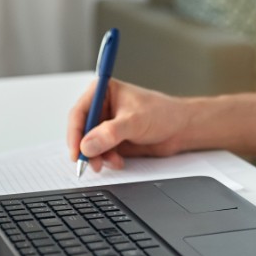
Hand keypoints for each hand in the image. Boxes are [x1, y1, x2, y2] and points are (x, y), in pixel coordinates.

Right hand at [66, 78, 190, 172]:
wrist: (181, 129)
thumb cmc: (162, 114)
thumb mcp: (135, 122)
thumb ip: (110, 134)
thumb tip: (86, 145)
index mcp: (103, 91)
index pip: (79, 112)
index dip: (75, 133)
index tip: (77, 152)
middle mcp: (102, 106)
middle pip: (81, 130)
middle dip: (86, 149)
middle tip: (90, 164)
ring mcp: (106, 124)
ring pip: (90, 144)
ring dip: (98, 156)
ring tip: (111, 162)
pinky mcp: (113, 138)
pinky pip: (100, 152)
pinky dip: (106, 159)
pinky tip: (118, 161)